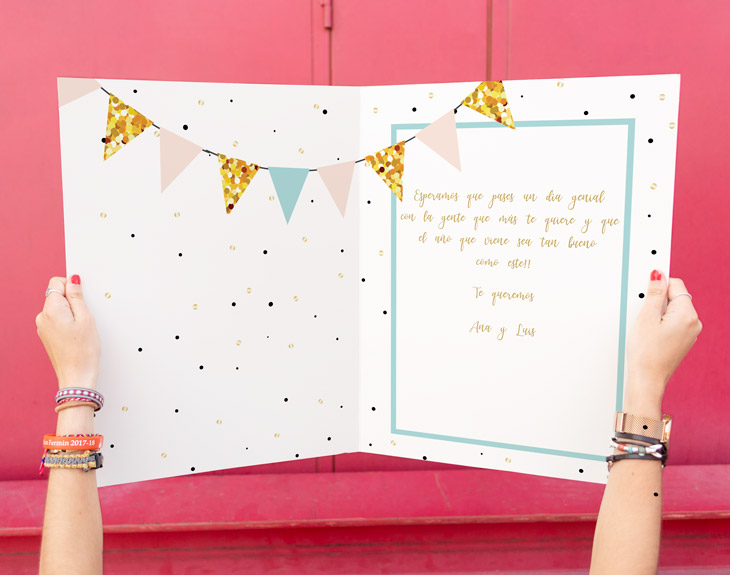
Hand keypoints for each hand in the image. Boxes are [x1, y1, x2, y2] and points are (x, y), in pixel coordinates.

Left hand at [36, 275, 100, 389]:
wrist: (77, 376)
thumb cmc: (83, 351)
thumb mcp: (86, 318)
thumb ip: (77, 296)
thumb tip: (72, 281)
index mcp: (50, 310)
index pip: (56, 283)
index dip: (72, 286)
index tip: (82, 297)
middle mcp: (42, 317)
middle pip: (57, 296)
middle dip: (72, 301)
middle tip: (85, 318)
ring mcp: (43, 327)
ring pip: (58, 309)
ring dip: (71, 313)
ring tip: (81, 329)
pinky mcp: (47, 335)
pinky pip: (57, 320)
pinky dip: (67, 323)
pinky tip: (77, 335)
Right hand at [625, 270, 701, 406]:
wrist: (647, 379)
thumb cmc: (646, 354)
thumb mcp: (646, 318)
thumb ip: (654, 294)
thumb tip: (659, 275)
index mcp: (687, 314)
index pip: (675, 285)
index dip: (658, 286)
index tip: (645, 292)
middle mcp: (694, 322)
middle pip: (675, 297)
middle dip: (657, 301)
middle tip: (643, 316)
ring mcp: (690, 332)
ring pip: (673, 310)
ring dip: (658, 313)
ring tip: (645, 327)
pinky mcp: (683, 340)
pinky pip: (673, 322)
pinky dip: (661, 323)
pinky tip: (650, 334)